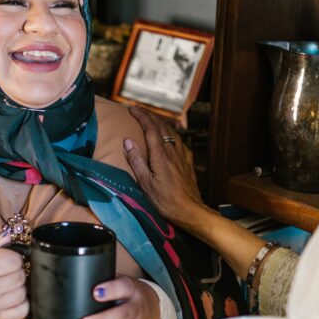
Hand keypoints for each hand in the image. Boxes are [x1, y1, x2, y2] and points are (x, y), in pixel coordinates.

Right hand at [0, 234, 28, 318]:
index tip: (6, 258)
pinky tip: (13, 299)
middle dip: (16, 271)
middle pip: (20, 277)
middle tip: (6, 270)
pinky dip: (21, 306)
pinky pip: (18, 314)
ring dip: (18, 287)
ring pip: (22, 294)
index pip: (16, 260)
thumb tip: (8, 238)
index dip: (13, 257)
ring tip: (8, 284)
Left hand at [76, 276, 160, 318]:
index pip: (124, 288)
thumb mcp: (122, 282)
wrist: (153, 311)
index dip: (110, 290)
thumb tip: (77, 281)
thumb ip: (105, 282)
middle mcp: (136, 309)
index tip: (95, 292)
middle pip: (122, 316)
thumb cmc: (129, 294)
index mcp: (132, 290)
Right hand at [124, 106, 211, 229]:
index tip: (132, 108)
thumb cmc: (165, 201)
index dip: (141, 116)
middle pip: (162, 127)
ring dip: (161, 123)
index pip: (150, 128)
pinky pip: (180, 142)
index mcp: (160, 155)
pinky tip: (170, 139)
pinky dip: (171, 134)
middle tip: (139, 110)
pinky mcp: (188, 163)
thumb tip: (127, 141)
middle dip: (149, 116)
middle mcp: (173, 152)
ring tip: (152, 120)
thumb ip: (136, 161)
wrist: (190, 211)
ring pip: (172, 132)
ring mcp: (183, 156)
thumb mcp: (145, 183)